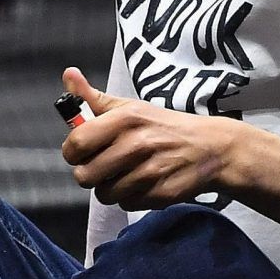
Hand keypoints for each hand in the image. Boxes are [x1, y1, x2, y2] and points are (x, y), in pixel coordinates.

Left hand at [58, 67, 238, 209]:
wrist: (211, 147)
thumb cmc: (163, 126)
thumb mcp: (129, 107)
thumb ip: (94, 97)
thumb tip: (68, 74)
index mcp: (125, 118)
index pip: (76, 144)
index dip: (73, 152)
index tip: (81, 152)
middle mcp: (137, 144)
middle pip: (85, 176)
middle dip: (90, 174)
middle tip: (104, 166)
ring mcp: (150, 171)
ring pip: (104, 194)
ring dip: (111, 188)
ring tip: (126, 174)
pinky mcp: (161, 194)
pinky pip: (127, 204)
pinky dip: (131, 197)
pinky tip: (144, 183)